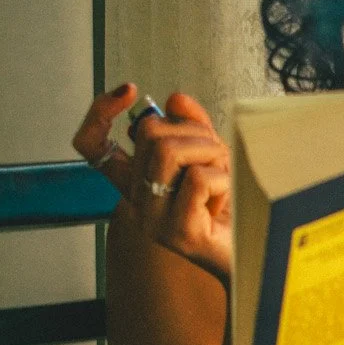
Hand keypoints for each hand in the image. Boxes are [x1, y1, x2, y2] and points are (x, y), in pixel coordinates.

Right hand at [72, 82, 232, 283]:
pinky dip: (222, 179)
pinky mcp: (177, 232)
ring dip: (210, 152)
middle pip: (148, 133)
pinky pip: (199, 179)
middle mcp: (137, 201)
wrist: (253, 253)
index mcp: (137, 181)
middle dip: (194, 132)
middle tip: (215, 156)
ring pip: (170, 151)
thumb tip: (174, 99)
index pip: (90, 145)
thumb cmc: (231, 208)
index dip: (99, 112)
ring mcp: (153, 219)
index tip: (129, 91)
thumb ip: (192, 126)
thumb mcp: (211, 155)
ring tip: (222, 175)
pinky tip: (225, 198)